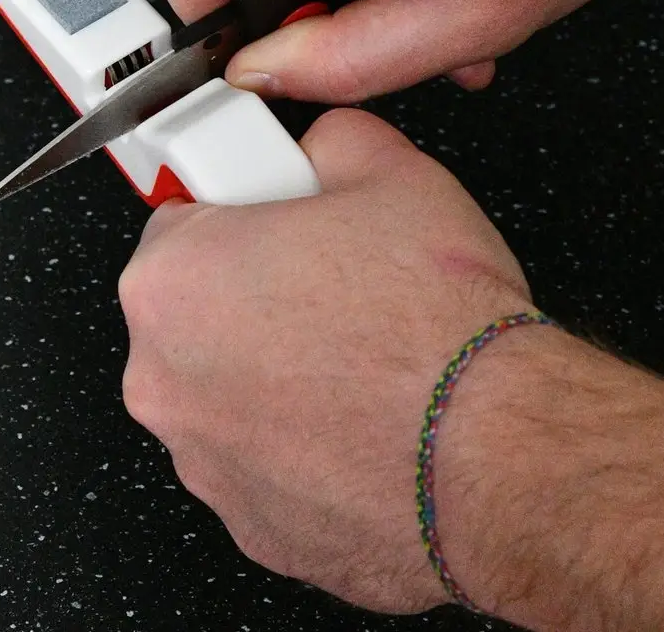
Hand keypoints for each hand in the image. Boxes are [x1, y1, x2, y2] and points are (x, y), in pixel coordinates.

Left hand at [117, 109, 535, 611]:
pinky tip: (358, 420)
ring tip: (355, 357)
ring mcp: (201, 458)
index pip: (181, 218)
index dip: (243, 211)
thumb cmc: (437, 326)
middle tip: (328, 286)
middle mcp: (164, 376)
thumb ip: (331, 141)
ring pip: (225, 389)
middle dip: (254, 293)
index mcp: (172, 280)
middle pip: (197, 309)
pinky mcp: (247, 522)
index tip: (274, 223)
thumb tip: (325, 146)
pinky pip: (260, 458)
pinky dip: (298, 439)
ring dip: (272, 371)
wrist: (499, 453)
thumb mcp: (390, 170)